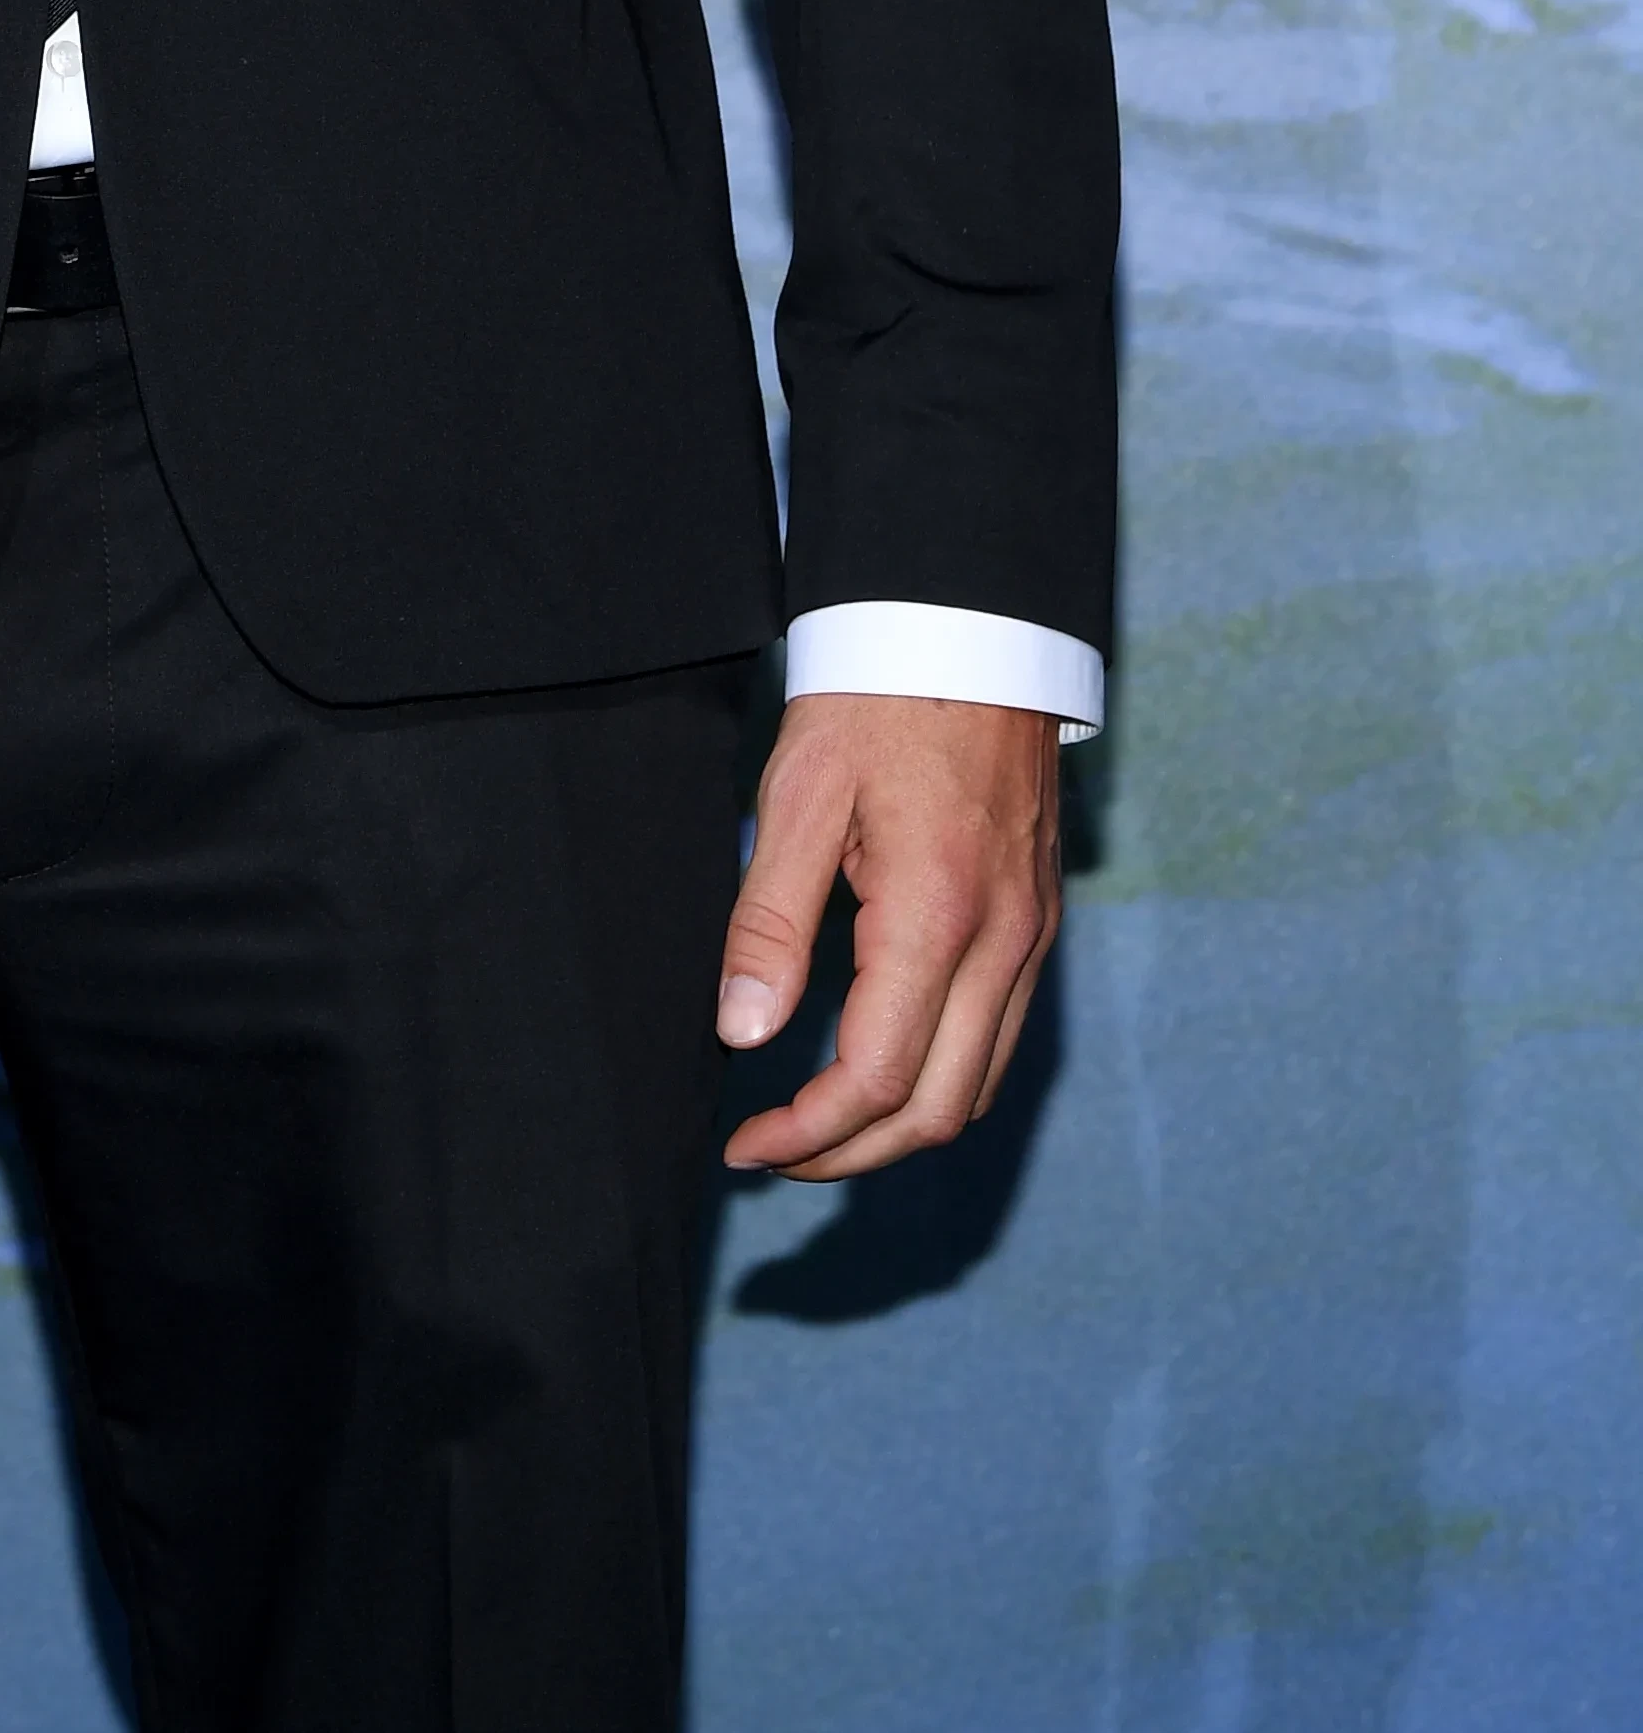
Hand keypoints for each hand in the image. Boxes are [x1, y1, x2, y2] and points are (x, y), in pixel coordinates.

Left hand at [716, 693, 1060, 1178]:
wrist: (971, 628)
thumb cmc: (875, 700)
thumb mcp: (798, 795)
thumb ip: (768, 920)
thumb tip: (743, 1035)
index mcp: (938, 914)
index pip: (876, 1078)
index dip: (808, 1134)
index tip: (745, 1146)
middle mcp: (1005, 942)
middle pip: (938, 1110)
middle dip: (850, 1154)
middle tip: (770, 1153)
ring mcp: (1033, 936)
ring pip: (979, 1088)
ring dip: (898, 1129)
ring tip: (814, 1128)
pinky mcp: (1040, 923)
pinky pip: (999, 1040)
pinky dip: (941, 1081)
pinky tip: (878, 1068)